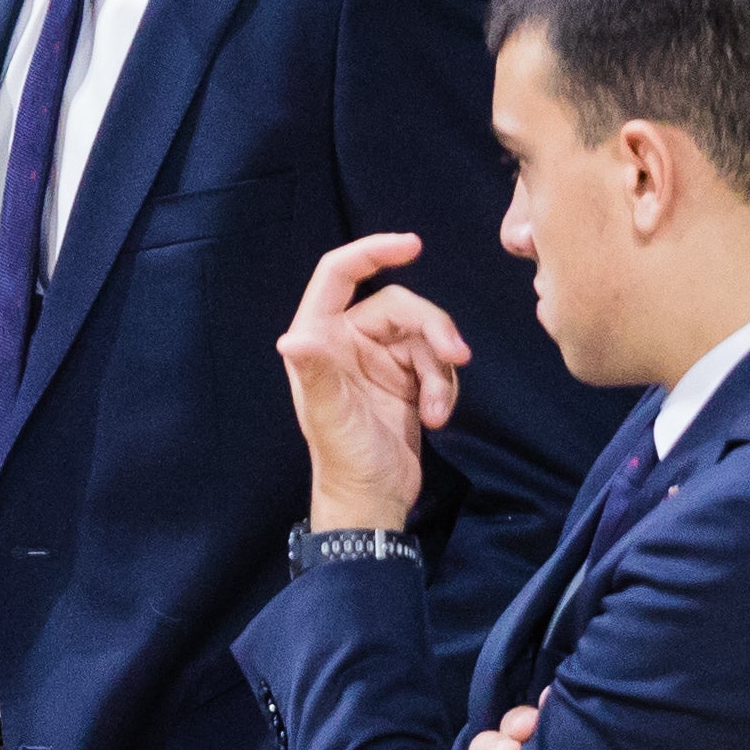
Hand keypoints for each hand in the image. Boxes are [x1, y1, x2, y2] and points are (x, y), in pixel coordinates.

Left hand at [276, 230, 468, 534]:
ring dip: (441, 372)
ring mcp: (379, 361)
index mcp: (321, 338)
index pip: (339, 274)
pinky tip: (437, 419)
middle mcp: (348, 342)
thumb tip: (291, 340)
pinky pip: (437, 365)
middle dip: (433, 330)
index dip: (372, 252)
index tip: (412, 246)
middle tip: (457, 358)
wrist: (373, 502)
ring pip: (426, 338)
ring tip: (438, 411)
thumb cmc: (343, 461)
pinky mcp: (406, 381)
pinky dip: (443, 389)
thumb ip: (315, 372)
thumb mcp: (330, 415)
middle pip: (401, 307)